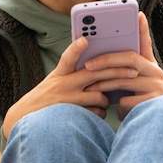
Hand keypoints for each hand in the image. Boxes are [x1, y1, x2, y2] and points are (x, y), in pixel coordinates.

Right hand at [3, 35, 135, 137]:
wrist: (29, 122)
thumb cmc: (46, 99)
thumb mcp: (54, 80)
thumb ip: (71, 71)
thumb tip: (93, 62)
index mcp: (59, 74)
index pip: (67, 58)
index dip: (75, 48)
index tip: (85, 40)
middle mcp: (63, 85)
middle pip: (94, 74)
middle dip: (116, 71)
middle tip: (133, 71)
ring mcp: (69, 102)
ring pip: (99, 95)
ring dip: (108, 97)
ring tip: (108, 99)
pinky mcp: (74, 117)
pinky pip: (96, 112)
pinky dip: (100, 112)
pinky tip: (98, 111)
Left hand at [84, 12, 162, 120]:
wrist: (161, 125)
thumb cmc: (140, 102)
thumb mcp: (133, 84)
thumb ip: (122, 71)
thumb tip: (94, 60)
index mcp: (150, 65)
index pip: (145, 42)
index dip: (142, 27)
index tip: (136, 13)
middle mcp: (156, 72)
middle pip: (129, 58)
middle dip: (106, 60)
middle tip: (87, 64)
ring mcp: (157, 86)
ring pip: (125, 79)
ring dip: (104, 84)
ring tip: (89, 88)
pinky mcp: (154, 102)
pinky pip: (127, 101)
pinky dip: (117, 106)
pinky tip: (114, 111)